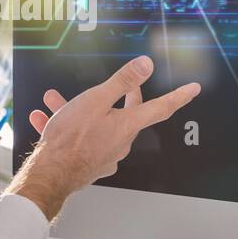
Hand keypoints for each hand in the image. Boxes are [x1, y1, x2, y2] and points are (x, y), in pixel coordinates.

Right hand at [8, 55, 199, 219]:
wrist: (49, 174)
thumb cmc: (70, 139)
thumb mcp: (96, 100)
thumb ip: (122, 81)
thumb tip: (146, 65)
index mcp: (127, 125)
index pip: (162, 107)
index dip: (179, 95)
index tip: (193, 89)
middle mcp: (120, 142)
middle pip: (127, 114)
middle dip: (116, 96)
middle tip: (120, 87)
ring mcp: (105, 154)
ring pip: (96, 125)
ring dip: (77, 110)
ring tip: (54, 100)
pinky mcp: (89, 163)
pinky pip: (80, 139)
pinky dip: (66, 127)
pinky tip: (44, 119)